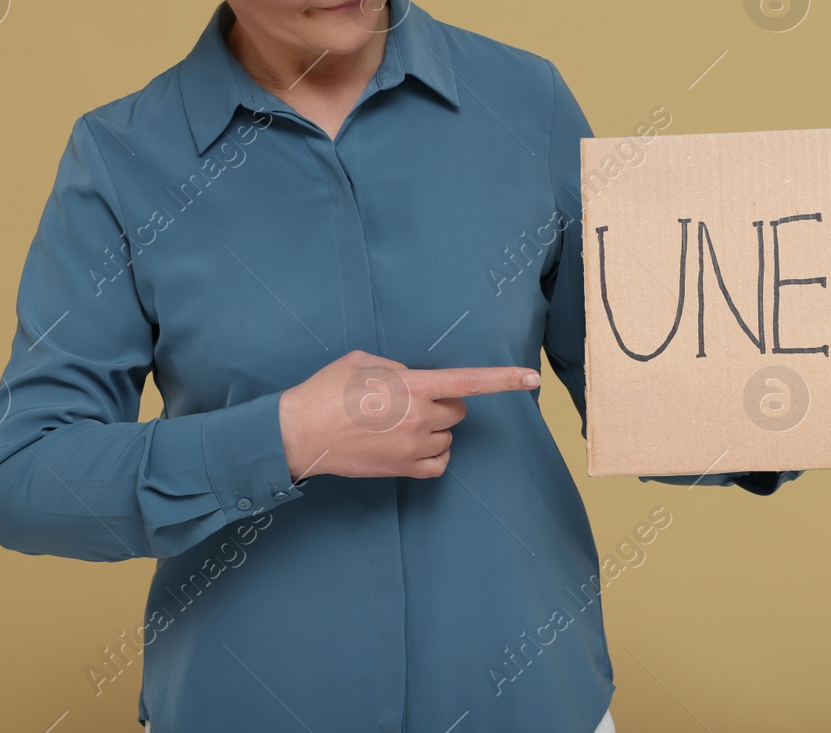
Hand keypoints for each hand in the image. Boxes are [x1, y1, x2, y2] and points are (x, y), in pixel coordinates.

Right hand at [278, 349, 540, 481]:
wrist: (299, 434)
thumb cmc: (327, 391)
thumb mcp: (364, 362)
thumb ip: (400, 369)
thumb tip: (417, 380)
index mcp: (412, 385)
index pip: (469, 381)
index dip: (505, 379)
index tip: (531, 378)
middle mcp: (420, 417)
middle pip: (458, 409)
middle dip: (442, 403)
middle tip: (409, 401)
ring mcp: (413, 447)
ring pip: (448, 436)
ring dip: (434, 429)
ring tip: (398, 425)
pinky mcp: (404, 469)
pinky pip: (439, 463)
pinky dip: (432, 454)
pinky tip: (410, 445)